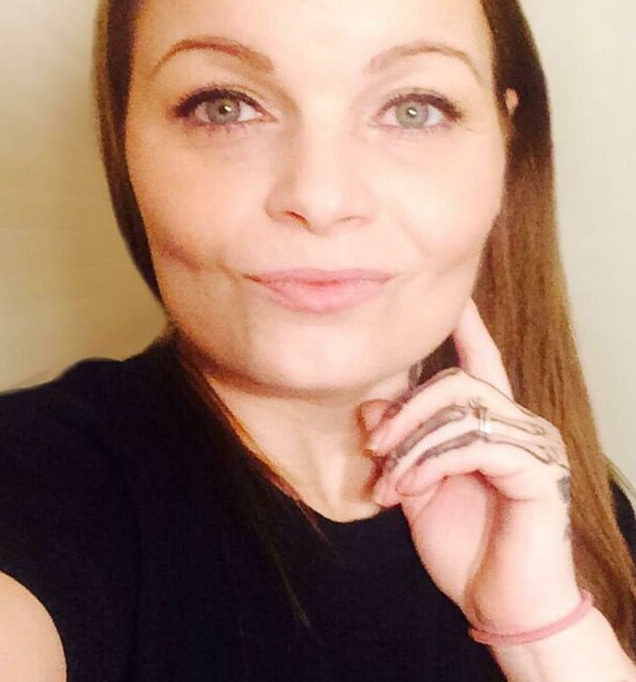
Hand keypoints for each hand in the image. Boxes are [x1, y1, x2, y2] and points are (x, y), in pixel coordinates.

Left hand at [359, 297, 581, 633]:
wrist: (504, 609)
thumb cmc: (466, 550)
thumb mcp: (418, 492)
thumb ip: (400, 449)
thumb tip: (370, 409)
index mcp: (494, 427)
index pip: (482, 365)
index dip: (469, 329)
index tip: (454, 298)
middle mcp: (520, 426)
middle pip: (458, 383)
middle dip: (407, 410)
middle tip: (374, 444)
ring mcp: (534, 446)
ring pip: (462, 410)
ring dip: (413, 444)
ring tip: (389, 482)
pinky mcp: (538, 470)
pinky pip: (474, 444)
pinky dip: (431, 462)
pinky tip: (410, 488)